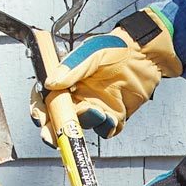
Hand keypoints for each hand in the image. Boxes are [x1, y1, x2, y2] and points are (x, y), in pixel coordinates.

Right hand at [31, 7, 179, 141]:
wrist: (145, 54)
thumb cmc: (116, 48)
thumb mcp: (91, 54)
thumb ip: (72, 68)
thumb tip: (51, 83)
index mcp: (67, 81)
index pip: (46, 98)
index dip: (40, 110)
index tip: (40, 119)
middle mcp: (79, 96)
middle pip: (60, 118)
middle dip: (54, 130)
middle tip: (52, 138)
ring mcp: (96, 106)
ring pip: (83, 125)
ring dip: (86, 123)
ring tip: (97, 112)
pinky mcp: (113, 115)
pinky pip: (104, 129)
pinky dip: (105, 126)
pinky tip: (111, 116)